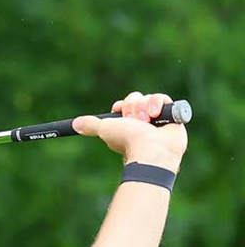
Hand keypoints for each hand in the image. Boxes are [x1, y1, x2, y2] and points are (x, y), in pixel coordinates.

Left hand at [72, 91, 186, 168]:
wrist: (153, 149)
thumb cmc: (129, 141)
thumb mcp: (106, 130)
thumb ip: (91, 126)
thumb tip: (75, 124)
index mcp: (128, 124)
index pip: (125, 104)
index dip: (123, 105)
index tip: (120, 111)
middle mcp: (142, 121)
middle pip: (136, 99)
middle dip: (133, 107)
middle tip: (136, 122)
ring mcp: (157, 118)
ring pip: (149, 98)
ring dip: (146, 107)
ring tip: (148, 121)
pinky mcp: (172, 115)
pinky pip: (164, 99)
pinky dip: (159, 104)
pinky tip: (157, 115)